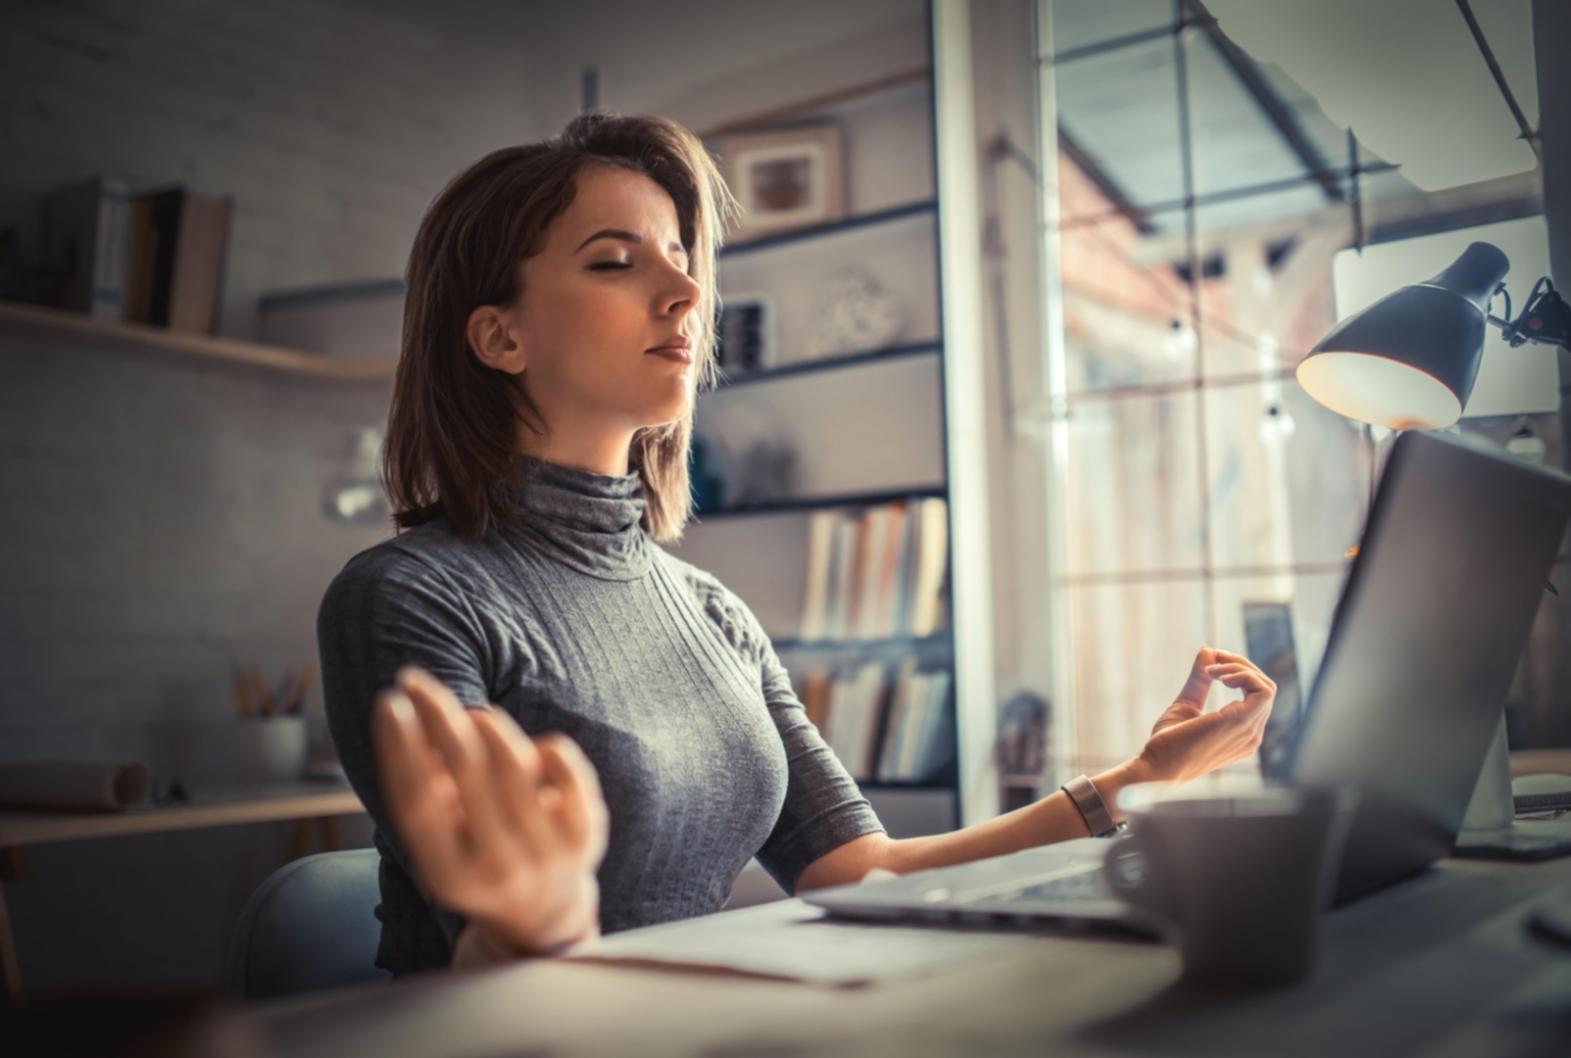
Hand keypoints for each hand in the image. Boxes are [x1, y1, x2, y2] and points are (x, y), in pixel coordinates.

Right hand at [372, 665, 608, 959]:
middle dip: (438, 717)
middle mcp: (498, 867)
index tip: (389, 702)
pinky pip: (568, 774)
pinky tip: (537, 746)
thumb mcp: (443, 838)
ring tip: (475, 715)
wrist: (544, 913)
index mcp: (449, 875)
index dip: (400, 748)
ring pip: (514, 765)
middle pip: (466, 773)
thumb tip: (410, 720)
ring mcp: (546, 853)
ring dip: (489, 726)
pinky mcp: (586, 836)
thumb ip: (426, 788)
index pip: (417, 801)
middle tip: (416, 681)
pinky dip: (551, 750)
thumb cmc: (480, 855)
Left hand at [1133, 646, 1276, 785]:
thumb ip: (1200, 680)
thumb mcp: (1187, 703)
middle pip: (1265, 688)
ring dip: (1239, 667)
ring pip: (1266, 686)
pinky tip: (1216, 676)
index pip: (1258, 696)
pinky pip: (1261, 690)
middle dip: (1240, 665)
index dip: (1239, 672)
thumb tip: (1208, 650)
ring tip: (1211, 669)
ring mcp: (1249, 733)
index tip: (1212, 662)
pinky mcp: (1240, 724)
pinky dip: (1242, 674)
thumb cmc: (1167, 742)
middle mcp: (1252, 735)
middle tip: (1214, 657)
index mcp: (1242, 733)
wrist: (1154, 766)